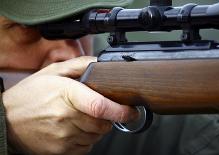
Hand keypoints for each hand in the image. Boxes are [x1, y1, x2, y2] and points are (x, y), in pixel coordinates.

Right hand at [3, 56, 136, 154]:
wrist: (7, 121)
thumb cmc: (29, 96)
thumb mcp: (52, 72)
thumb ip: (79, 65)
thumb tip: (101, 63)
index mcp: (66, 95)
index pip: (100, 106)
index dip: (121, 111)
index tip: (132, 110)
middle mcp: (66, 119)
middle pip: (104, 123)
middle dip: (109, 117)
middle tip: (98, 108)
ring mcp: (64, 138)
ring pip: (97, 135)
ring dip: (98, 126)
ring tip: (82, 116)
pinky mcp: (62, 151)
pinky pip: (88, 146)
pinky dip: (88, 137)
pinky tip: (75, 127)